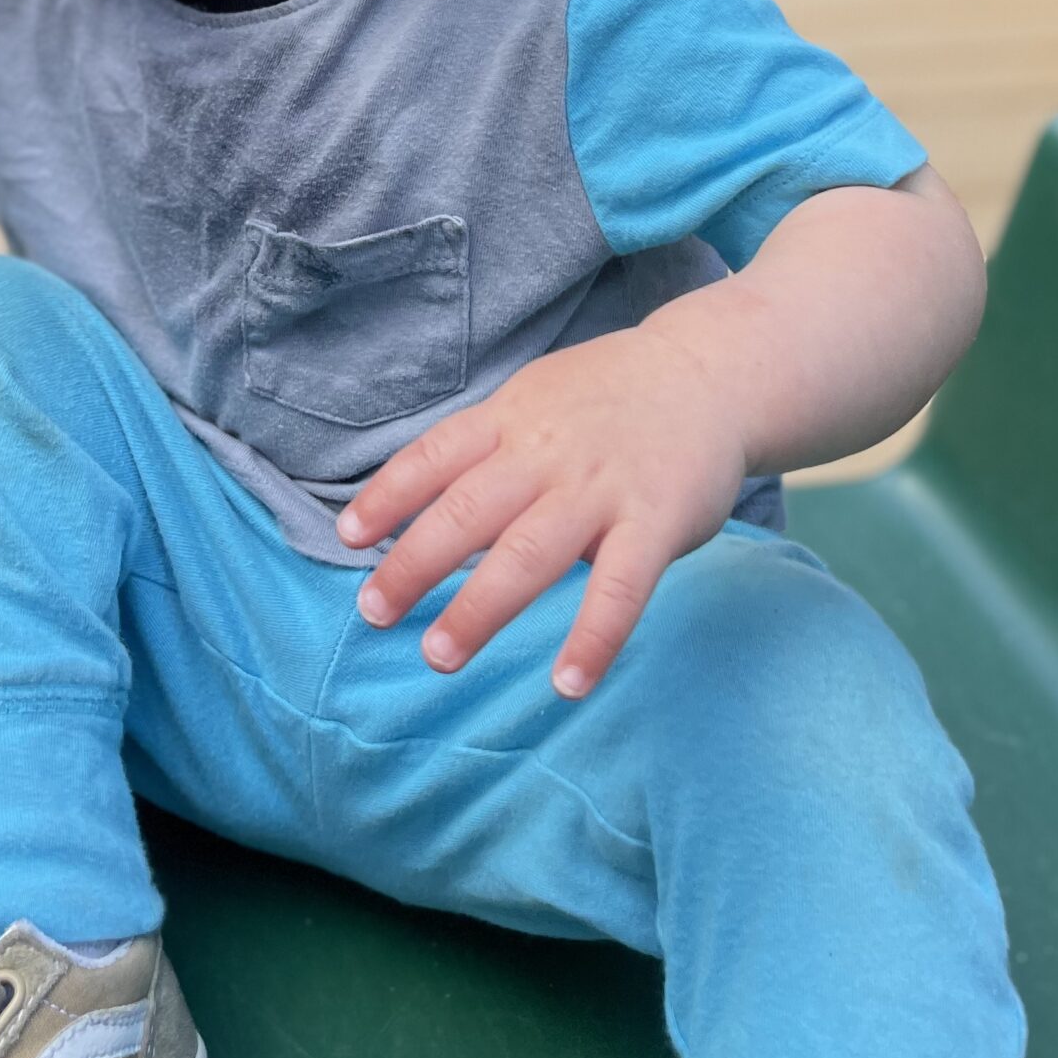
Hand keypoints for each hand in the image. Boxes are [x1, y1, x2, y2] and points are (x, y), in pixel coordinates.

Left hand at [334, 318, 749, 698]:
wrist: (709, 374)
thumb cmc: (609, 398)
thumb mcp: (537, 398)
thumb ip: (489, 447)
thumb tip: (421, 507)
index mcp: (512, 418)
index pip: (435, 456)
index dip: (388, 496)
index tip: (348, 538)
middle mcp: (547, 452)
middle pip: (468, 511)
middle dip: (413, 564)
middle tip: (373, 613)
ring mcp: (601, 488)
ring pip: (528, 553)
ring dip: (479, 608)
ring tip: (437, 656)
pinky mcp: (656, 522)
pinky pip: (620, 587)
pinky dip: (593, 637)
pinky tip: (567, 683)